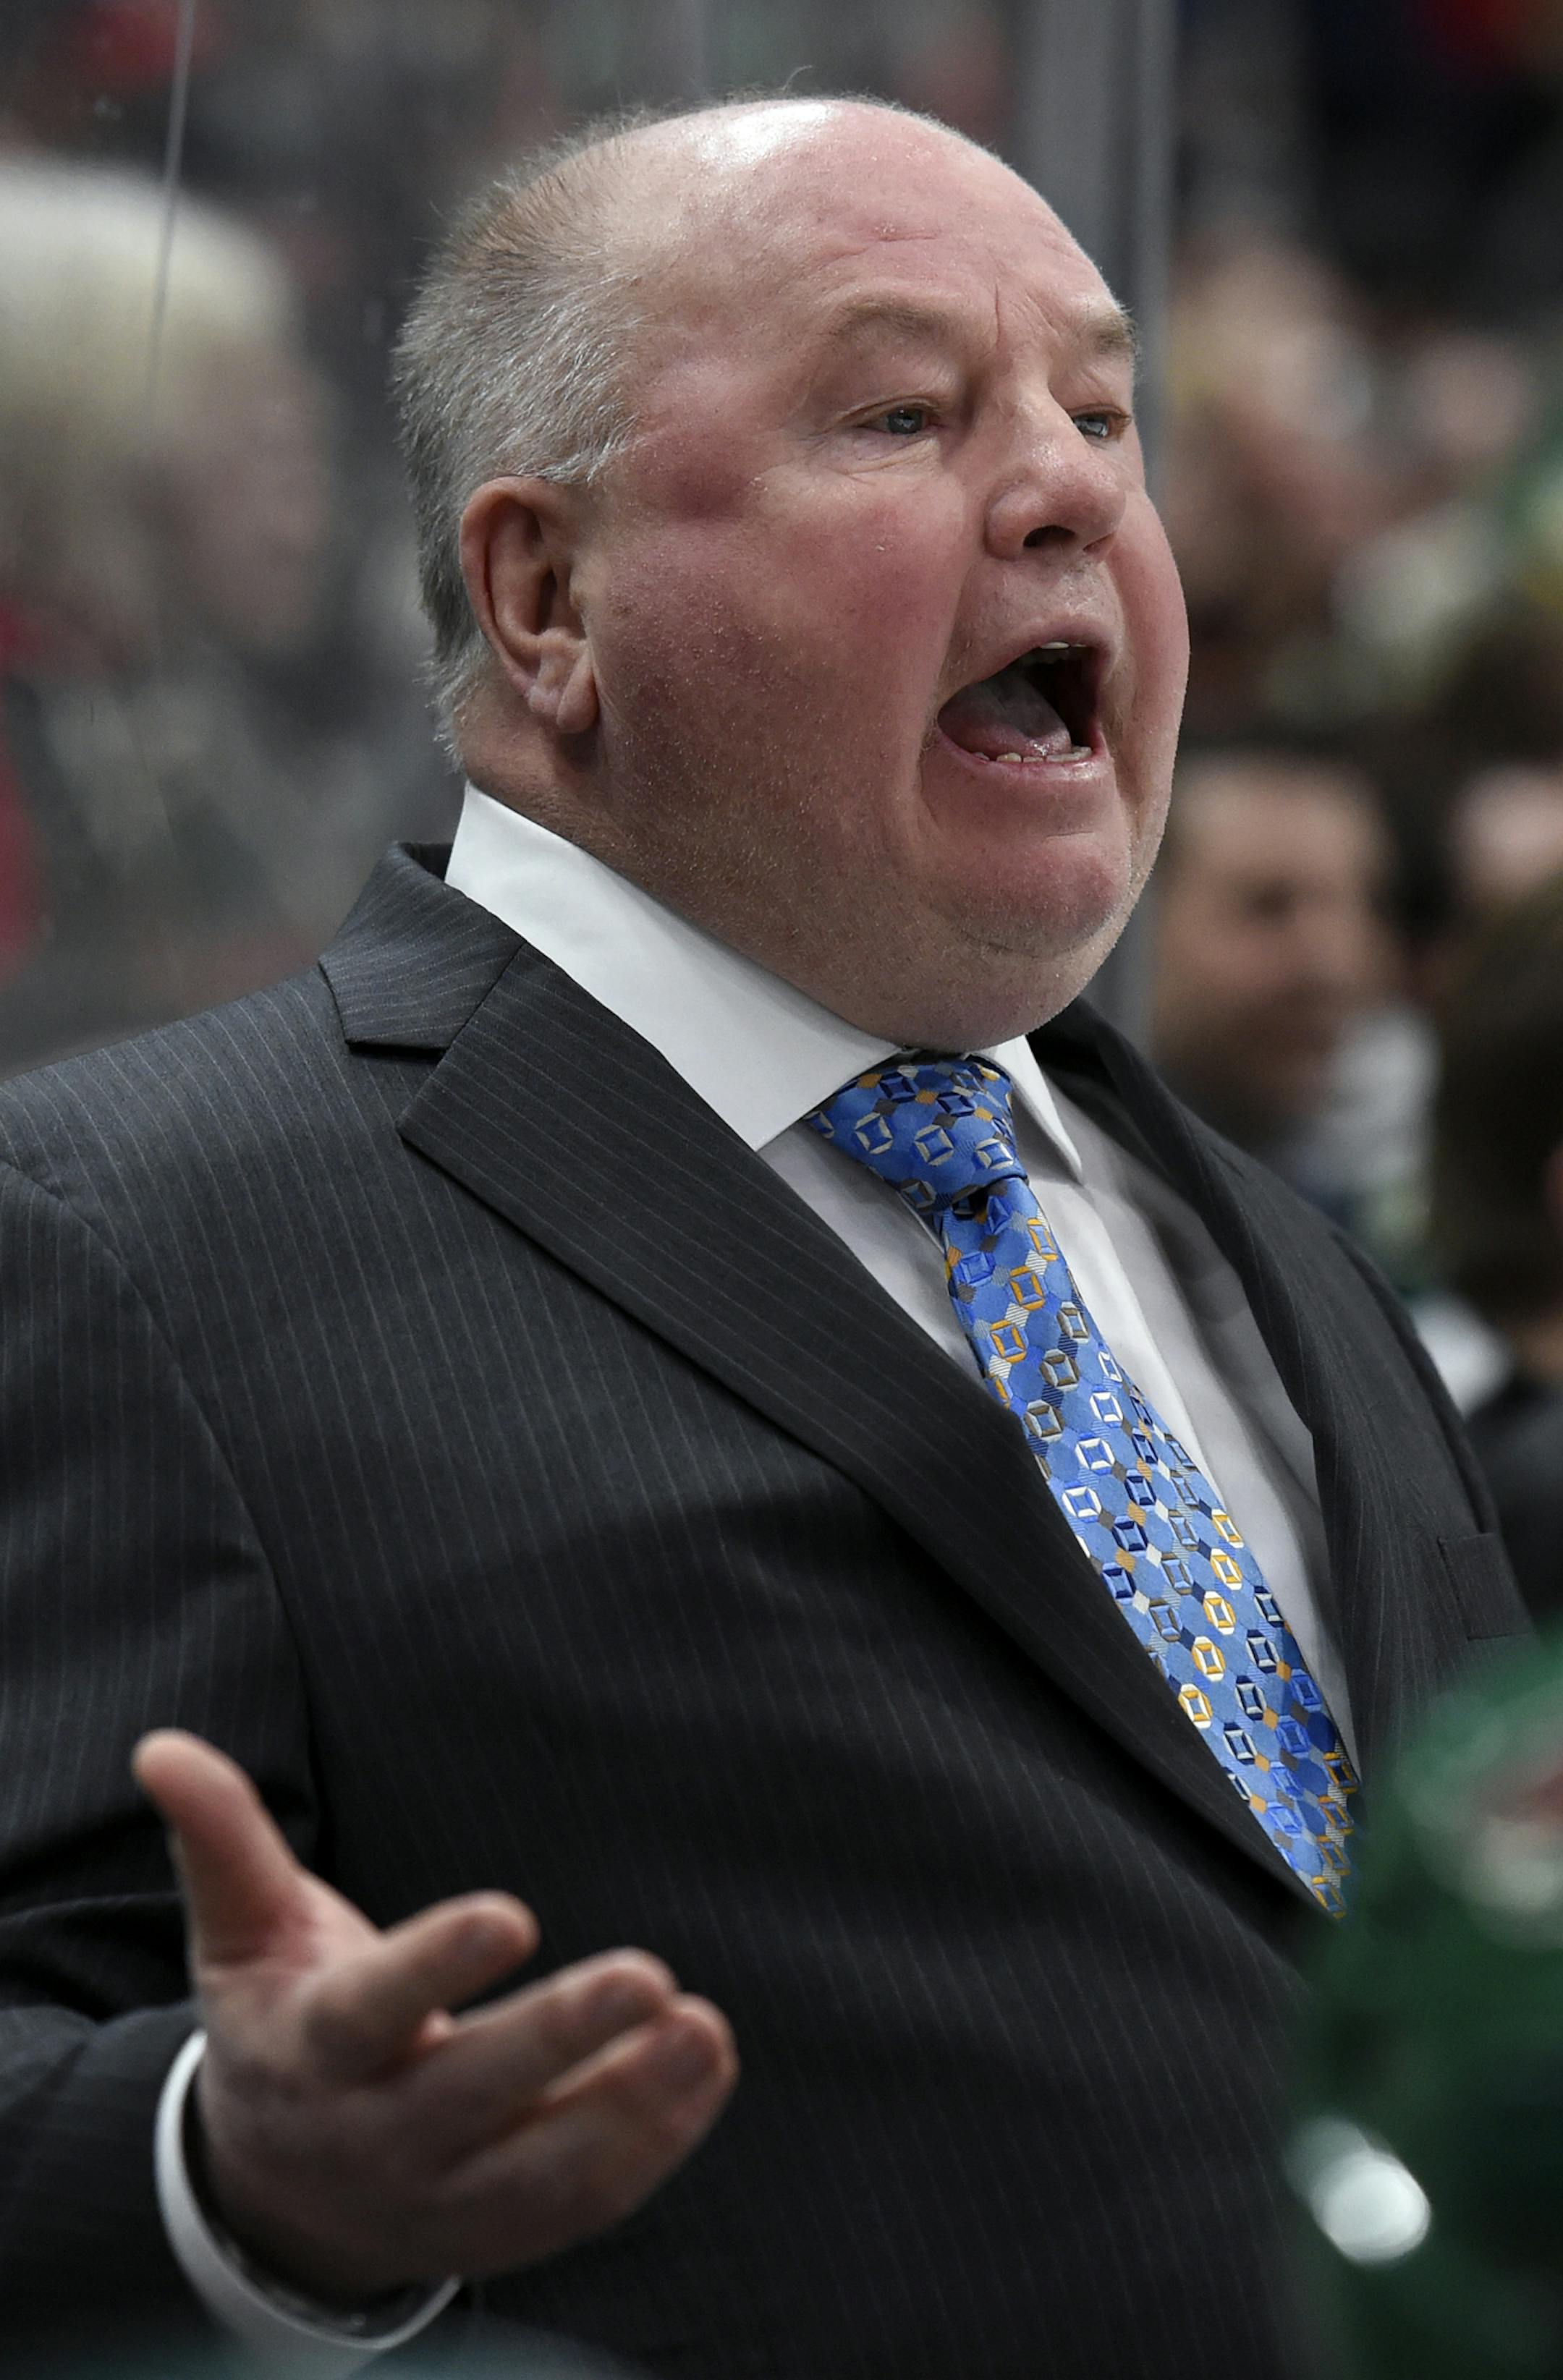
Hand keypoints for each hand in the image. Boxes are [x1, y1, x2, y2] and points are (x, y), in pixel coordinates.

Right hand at [134, 1730, 736, 2304]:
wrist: (279, 2192)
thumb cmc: (284, 2021)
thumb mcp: (243, 1935)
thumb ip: (221, 1842)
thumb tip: (163, 1747)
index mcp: (312, 2051)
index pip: (373, 2012)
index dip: (437, 1965)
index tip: (511, 1912)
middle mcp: (376, 2134)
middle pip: (472, 2094)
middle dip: (561, 2037)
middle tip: (649, 1973)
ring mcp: (444, 2197)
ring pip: (541, 2168)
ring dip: (631, 2103)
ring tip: (701, 2030)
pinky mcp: (505, 2231)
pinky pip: (586, 2201)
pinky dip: (656, 2139)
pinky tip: (705, 2065)